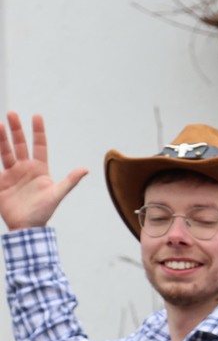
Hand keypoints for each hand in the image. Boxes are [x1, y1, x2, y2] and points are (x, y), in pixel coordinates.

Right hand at [0, 113, 87, 229]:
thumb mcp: (57, 195)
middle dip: (16, 129)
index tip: (36, 116)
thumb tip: (86, 169)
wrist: (26, 227)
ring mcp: (11, 174)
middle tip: (11, 113)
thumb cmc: (44, 212)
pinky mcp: (0, 182)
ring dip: (1, 139)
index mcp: (40, 169)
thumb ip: (70, 181)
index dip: (38, 131)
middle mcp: (25, 168)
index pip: (39, 145)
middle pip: (20, 145)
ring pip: (5, 152)